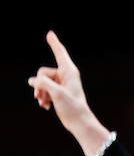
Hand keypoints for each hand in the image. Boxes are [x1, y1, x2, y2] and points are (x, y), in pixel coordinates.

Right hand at [28, 31, 111, 155]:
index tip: (50, 33)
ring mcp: (62, 83)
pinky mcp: (59, 91)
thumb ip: (43, 84)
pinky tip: (46, 106)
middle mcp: (66, 75)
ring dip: (40, 93)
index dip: (54, 43)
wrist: (79, 122)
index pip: (60, 53)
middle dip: (40, 85)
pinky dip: (43, 97)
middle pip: (43, 73)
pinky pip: (44, 89)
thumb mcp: (56, 94)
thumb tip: (32, 80)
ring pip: (42, 82)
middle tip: (41, 98)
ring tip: (44, 104)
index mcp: (69, 72)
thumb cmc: (72, 108)